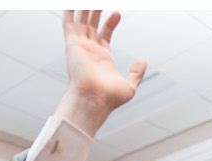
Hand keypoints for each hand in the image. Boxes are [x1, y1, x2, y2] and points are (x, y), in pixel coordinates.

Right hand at [54, 10, 147, 136]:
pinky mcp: (72, 45)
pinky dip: (70, 12)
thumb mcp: (129, 85)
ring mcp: (80, 47)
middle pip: (91, 25)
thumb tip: (142, 61)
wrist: (94, 101)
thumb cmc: (109, 99)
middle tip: (100, 1)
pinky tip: (71, 2)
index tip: (117, 13)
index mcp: (102, 59)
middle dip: (96, 11)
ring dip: (85, 8)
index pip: (104, 35)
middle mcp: (89, 52)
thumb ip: (136, 72)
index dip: (110, 23)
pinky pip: (69, 24)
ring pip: (81, 21)